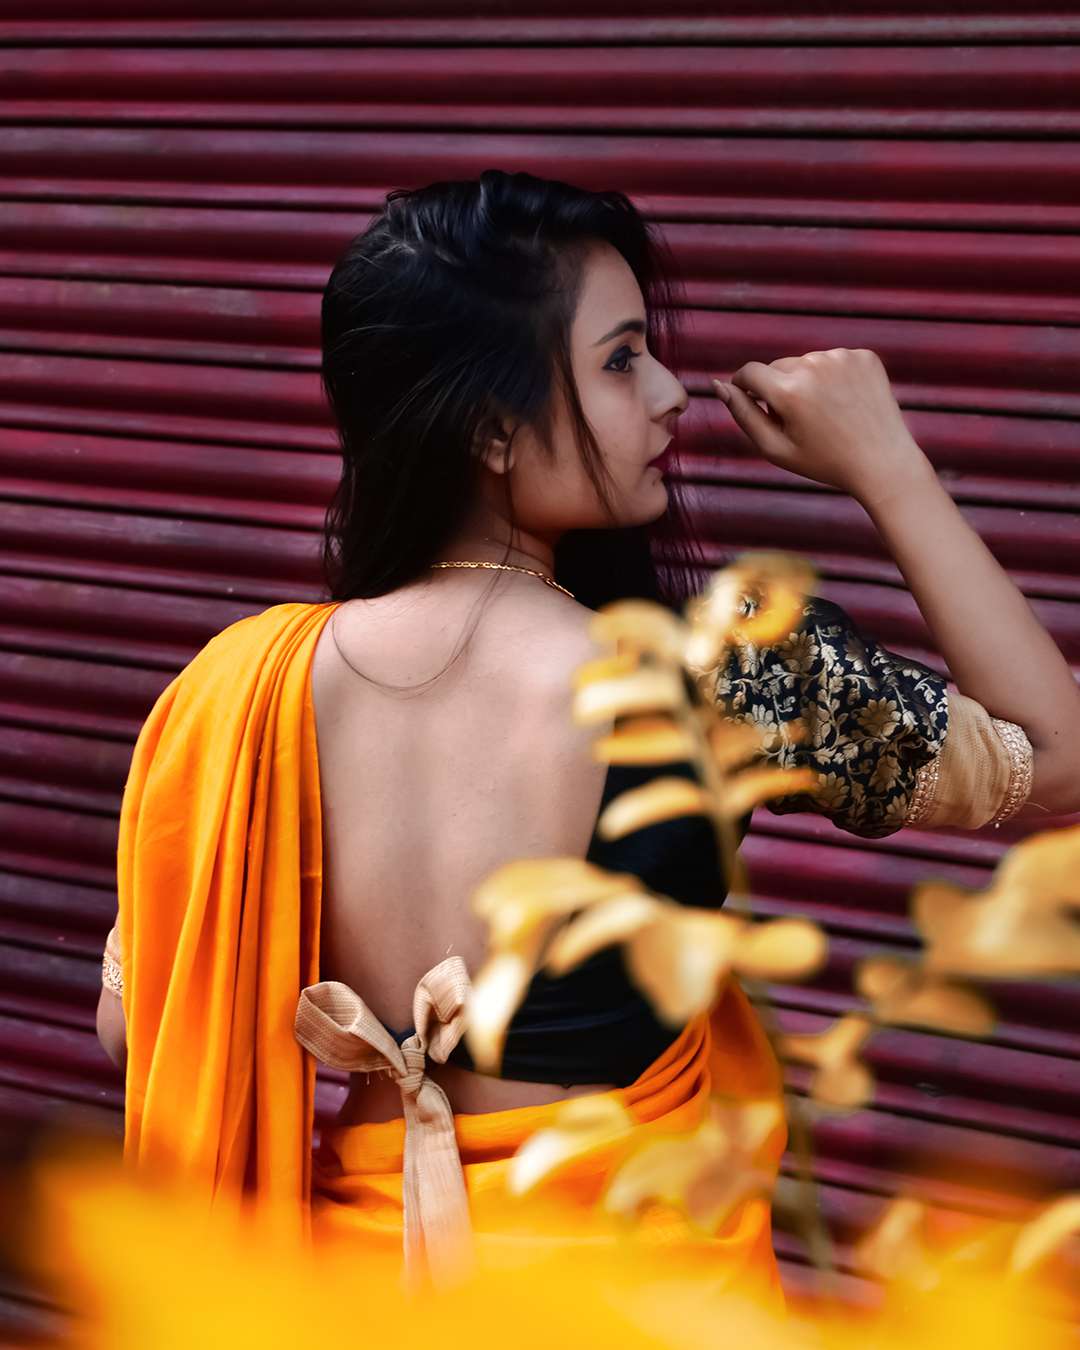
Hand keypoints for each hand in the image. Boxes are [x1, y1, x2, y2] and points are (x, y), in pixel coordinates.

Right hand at [713, 348, 932, 505]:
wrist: (883, 463)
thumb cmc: (824, 461)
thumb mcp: (775, 448)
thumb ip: (742, 415)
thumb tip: (719, 386)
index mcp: (789, 391)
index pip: (749, 372)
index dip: (744, 387)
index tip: (750, 400)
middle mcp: (815, 365)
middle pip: (778, 367)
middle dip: (779, 388)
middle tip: (800, 423)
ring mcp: (843, 357)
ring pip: (806, 362)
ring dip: (807, 382)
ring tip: (826, 414)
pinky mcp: (864, 356)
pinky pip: (834, 361)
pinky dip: (834, 378)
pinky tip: (845, 403)